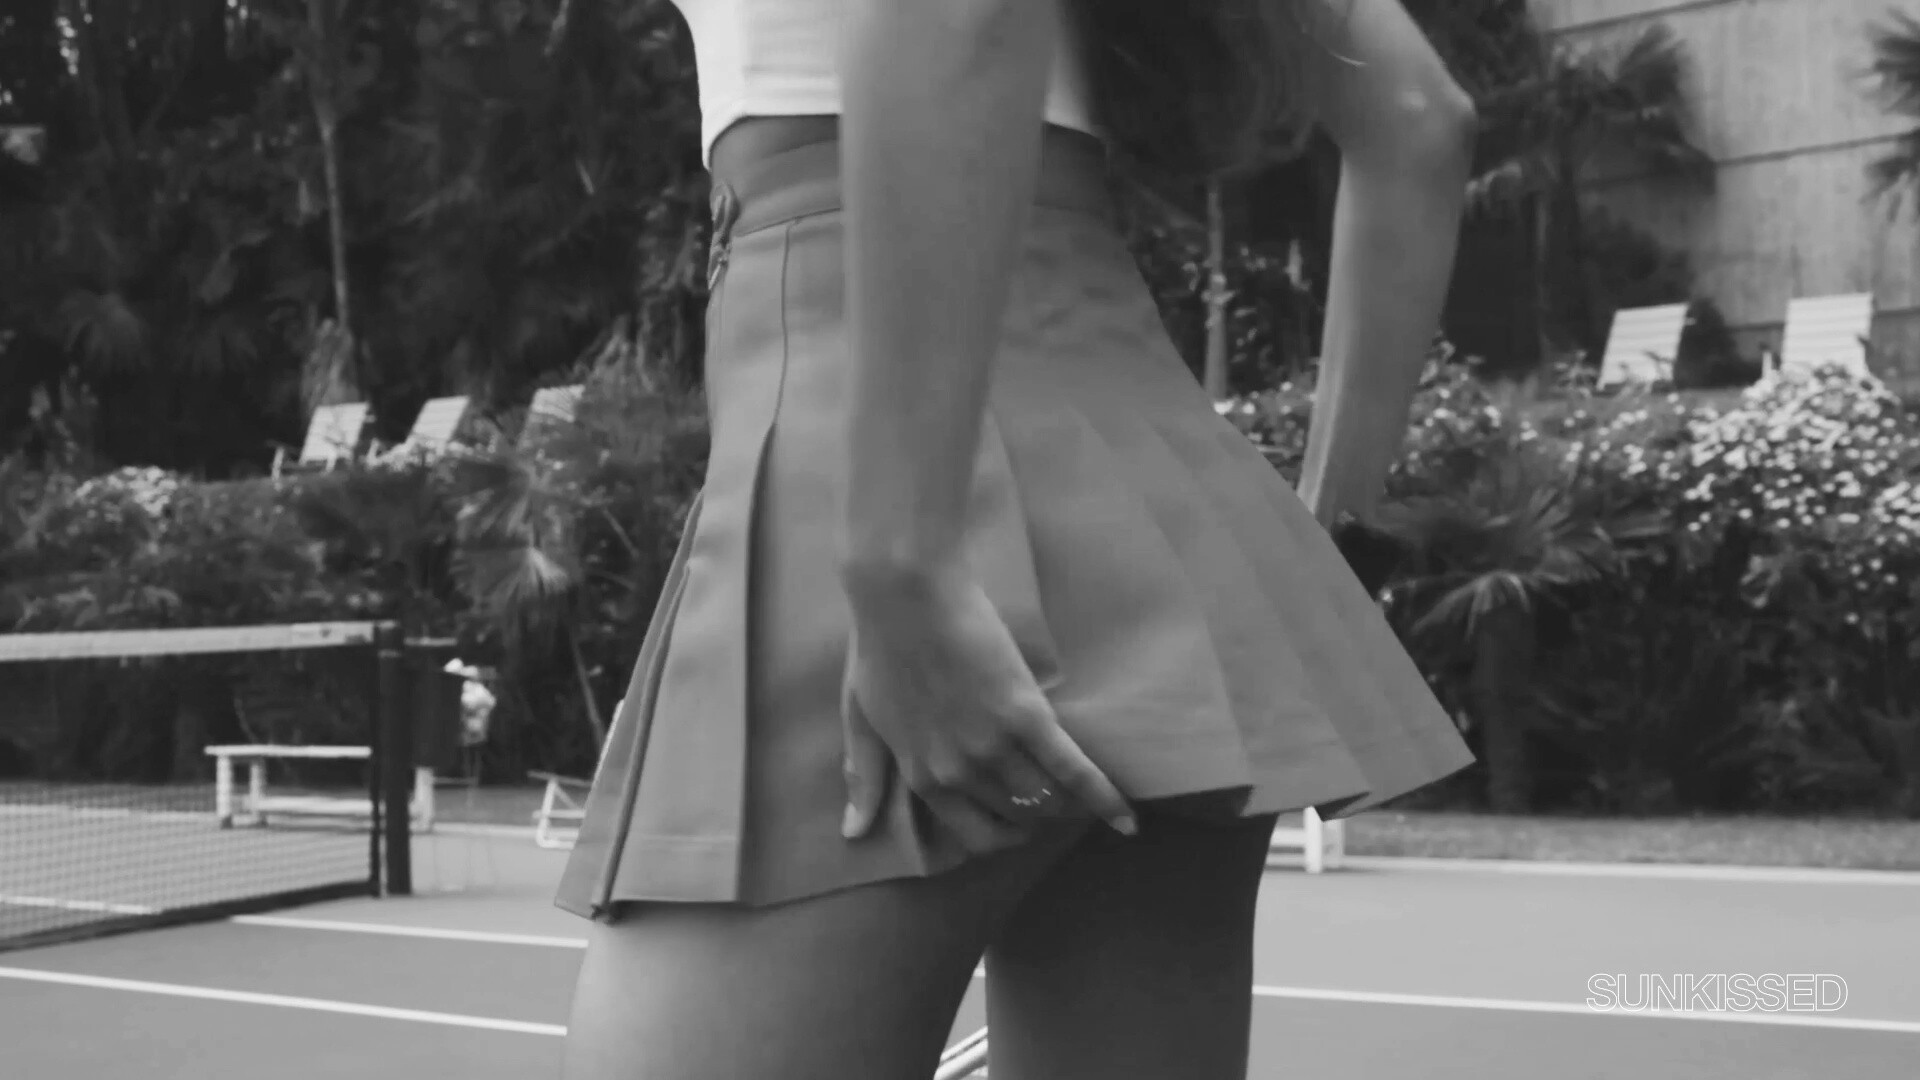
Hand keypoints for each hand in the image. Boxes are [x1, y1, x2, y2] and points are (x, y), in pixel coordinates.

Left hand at [837, 563, 1137, 850]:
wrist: (906, 594)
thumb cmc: (880, 647)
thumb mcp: (860, 717)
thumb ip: (863, 775)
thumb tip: (852, 832)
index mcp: (921, 776)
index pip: (973, 833)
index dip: (1000, 834)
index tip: (1015, 824)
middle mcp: (959, 773)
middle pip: (1015, 818)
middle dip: (1035, 818)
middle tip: (1051, 804)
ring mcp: (994, 748)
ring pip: (1046, 800)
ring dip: (1067, 805)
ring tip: (1081, 798)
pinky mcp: (1027, 716)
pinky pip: (1073, 770)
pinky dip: (1103, 798)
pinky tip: (1124, 820)